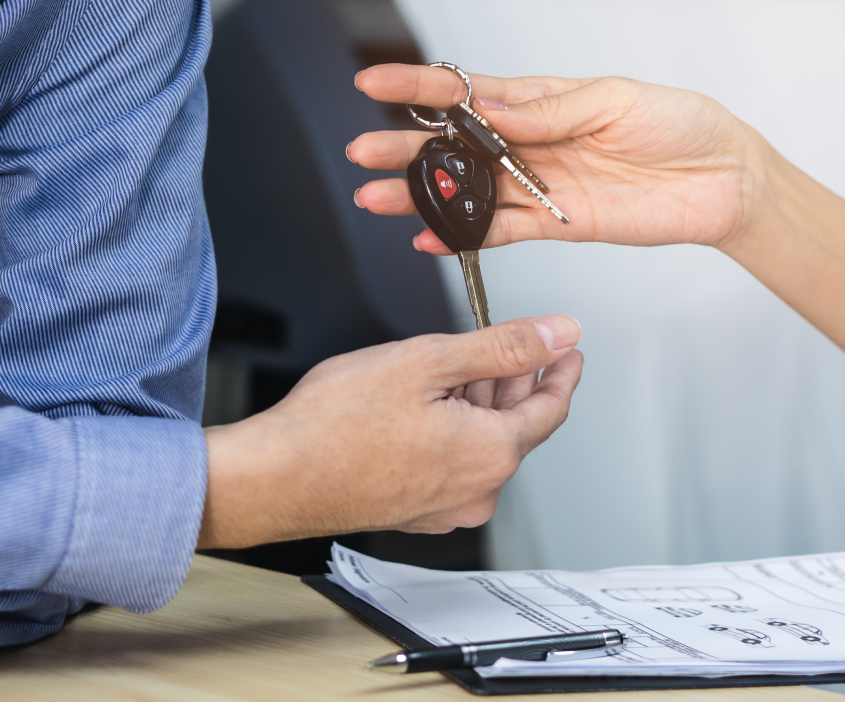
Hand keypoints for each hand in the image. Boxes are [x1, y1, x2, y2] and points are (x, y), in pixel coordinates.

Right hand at [198, 315, 582, 547]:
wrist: (278, 477)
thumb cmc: (337, 424)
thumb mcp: (428, 362)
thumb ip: (503, 346)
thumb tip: (559, 333)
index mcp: (492, 453)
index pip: (551, 408)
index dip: (562, 371)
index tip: (566, 349)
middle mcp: (477, 490)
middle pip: (515, 426)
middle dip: (510, 382)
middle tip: (494, 344)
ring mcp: (445, 508)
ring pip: (480, 445)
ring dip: (476, 406)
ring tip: (447, 371)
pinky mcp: (416, 512)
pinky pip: (451, 466)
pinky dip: (450, 433)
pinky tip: (420, 408)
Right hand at [348, 64, 769, 254]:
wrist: (722, 179)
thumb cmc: (681, 125)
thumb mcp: (617, 101)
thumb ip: (551, 112)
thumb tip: (493, 111)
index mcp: (542, 101)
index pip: (467, 92)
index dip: (418, 86)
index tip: (374, 83)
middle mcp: (532, 143)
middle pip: (455, 147)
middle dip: (406, 149)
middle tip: (364, 153)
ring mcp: (540, 185)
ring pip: (467, 191)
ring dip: (423, 196)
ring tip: (378, 199)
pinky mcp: (557, 224)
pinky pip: (500, 231)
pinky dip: (463, 236)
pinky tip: (428, 236)